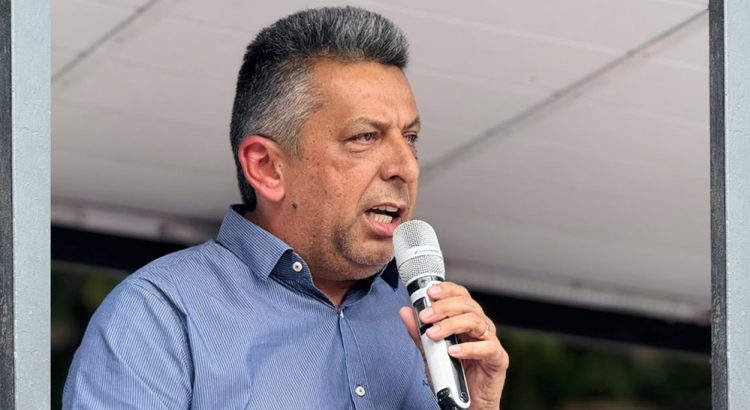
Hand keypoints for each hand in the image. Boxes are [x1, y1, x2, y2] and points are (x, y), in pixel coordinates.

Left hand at [400, 282, 508, 409]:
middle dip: (443, 307)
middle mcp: (480, 326)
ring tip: (434, 334)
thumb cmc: (452, 374)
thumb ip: (419, 333)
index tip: (429, 293)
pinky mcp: (497, 358)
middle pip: (467, 305)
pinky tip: (453, 351)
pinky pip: (487, 348)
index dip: (447, 290)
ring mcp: (490, 340)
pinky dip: (469, 349)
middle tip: (425, 316)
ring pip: (475, 321)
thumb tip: (406, 312)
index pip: (460, 295)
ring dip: (451, 325)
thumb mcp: (430, 352)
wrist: (467, 402)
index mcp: (466, 319)